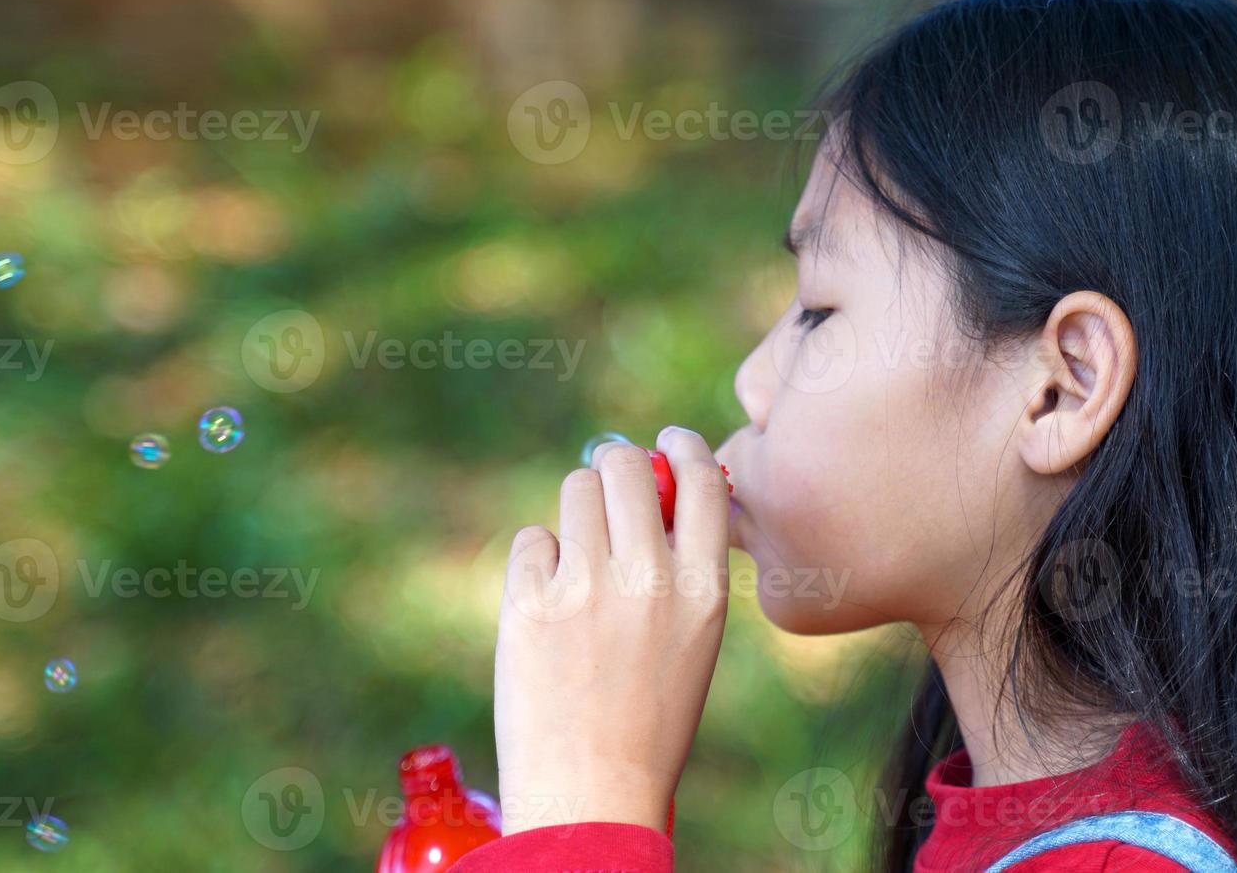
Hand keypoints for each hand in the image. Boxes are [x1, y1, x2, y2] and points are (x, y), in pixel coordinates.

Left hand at [492, 426, 730, 835]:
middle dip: (613, 469)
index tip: (665, 442)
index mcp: (705, 590)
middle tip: (604, 494)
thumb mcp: (692, 641)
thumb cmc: (646, 719)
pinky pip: (532, 541)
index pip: (703, 477)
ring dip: (576, 513)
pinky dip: (537, 564)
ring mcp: (588, 587)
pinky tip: (547, 609)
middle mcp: (651, 578)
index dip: (682, 447)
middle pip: (625, 466)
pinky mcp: (531, 602)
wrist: (591, 792)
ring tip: (577, 564)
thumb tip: (653, 492)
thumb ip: (681, 567)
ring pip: (575, 490)